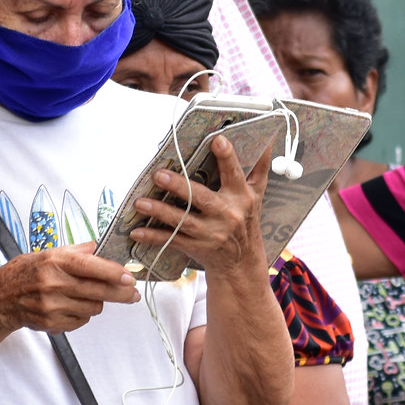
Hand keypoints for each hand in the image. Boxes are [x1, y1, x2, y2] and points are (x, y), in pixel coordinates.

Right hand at [0, 242, 139, 334]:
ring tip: (85, 295)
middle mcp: (54, 283)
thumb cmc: (26, 272)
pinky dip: (82, 314)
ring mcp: (52, 306)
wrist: (1, 297)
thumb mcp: (49, 253)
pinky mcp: (51, 323)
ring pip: (93, 308)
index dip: (115, 274)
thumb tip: (99, 247)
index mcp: (55, 261)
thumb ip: (77, 251)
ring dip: (96, 302)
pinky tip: (71, 306)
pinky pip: (81, 321)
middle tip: (132, 294)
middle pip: (99, 291)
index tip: (130, 278)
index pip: (92, 267)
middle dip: (121, 294)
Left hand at [129, 136, 270, 274]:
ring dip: (160, 211)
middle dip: (179, 186)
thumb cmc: (247, 222)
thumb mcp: (257, 195)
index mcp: (241, 197)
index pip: (234, 174)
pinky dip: (153, 237)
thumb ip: (260, 167)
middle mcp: (227, 215)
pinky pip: (171, 240)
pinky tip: (137, 231)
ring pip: (183, 221)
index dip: (227, 157)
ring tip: (141, 202)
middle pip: (201, 198)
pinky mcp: (196, 247)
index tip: (217, 140)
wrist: (242, 264)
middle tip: (159, 174)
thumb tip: (267, 140)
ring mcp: (210, 233)